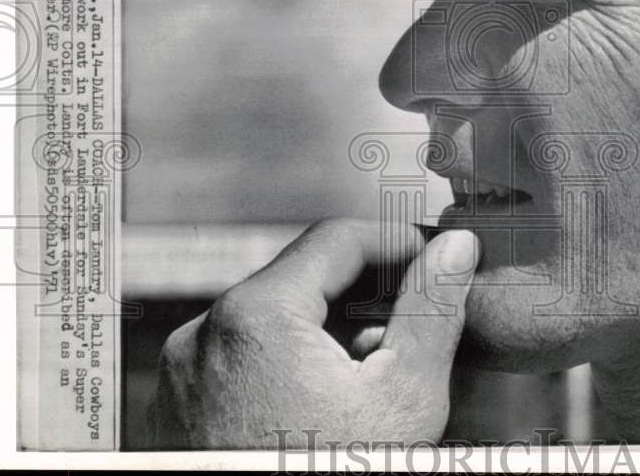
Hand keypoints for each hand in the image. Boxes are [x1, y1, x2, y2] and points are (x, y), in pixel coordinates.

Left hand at [148, 218, 479, 448]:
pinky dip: (293, 357)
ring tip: (376, 367)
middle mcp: (206, 334)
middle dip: (365, 291)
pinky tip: (331, 396)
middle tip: (416, 317)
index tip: (433, 259)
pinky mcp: (184, 401)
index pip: (336, 238)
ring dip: (331, 326)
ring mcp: (187, 371)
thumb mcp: (403, 395)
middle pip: (303, 276)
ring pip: (276, 314)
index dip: (395, 242)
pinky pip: (246, 353)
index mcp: (255, 316)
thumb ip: (432, 308)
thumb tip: (455, 250)